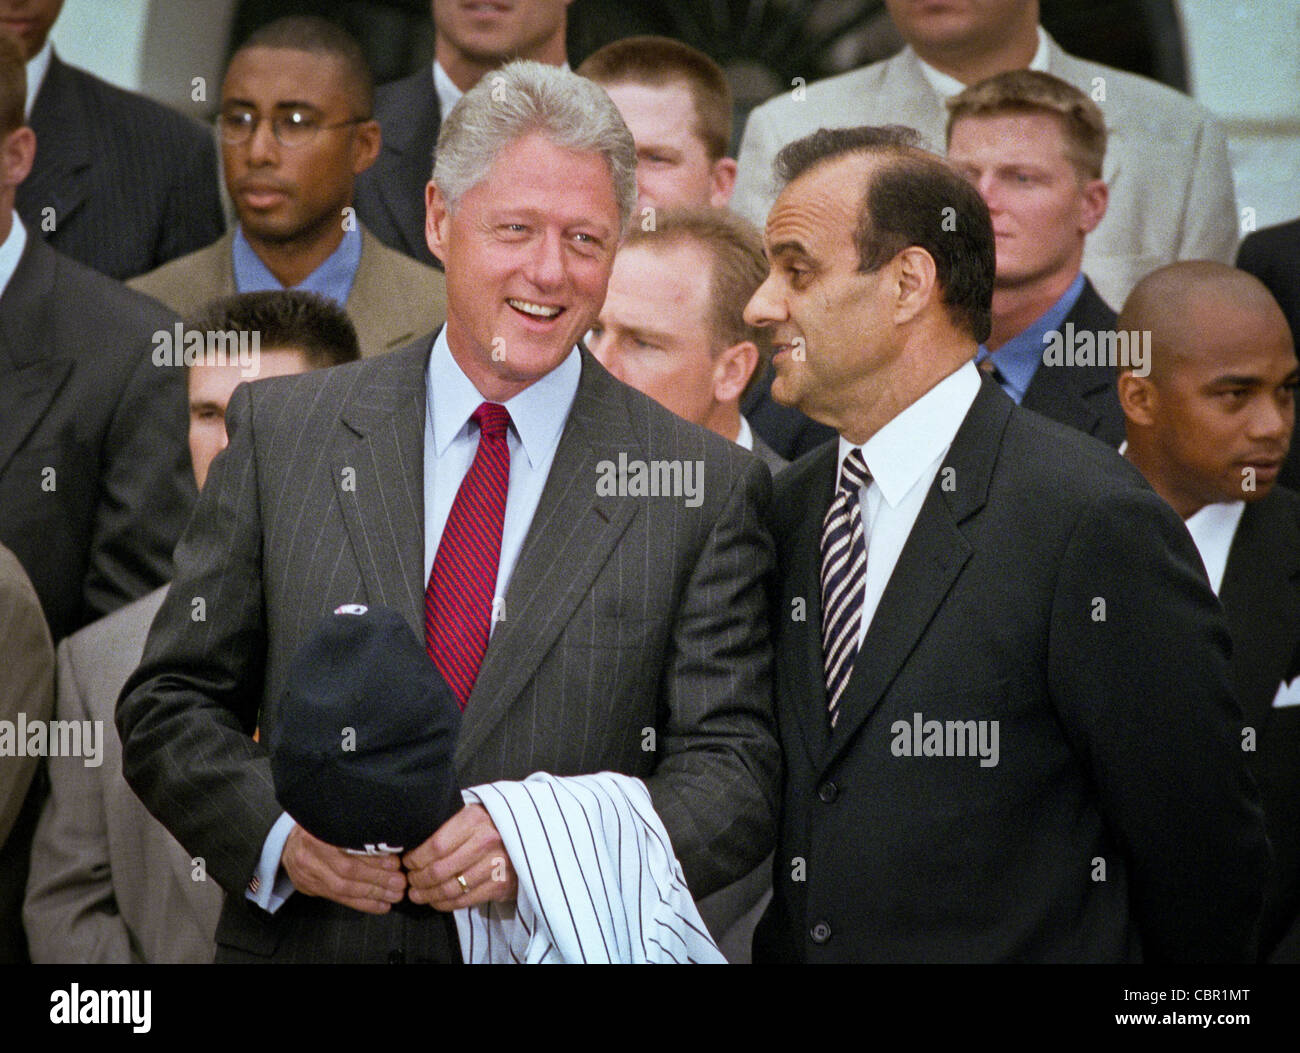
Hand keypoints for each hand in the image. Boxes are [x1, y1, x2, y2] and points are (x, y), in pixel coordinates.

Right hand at [281, 823, 406, 913]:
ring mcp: (306, 873)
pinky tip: (380, 904)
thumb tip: (391, 841)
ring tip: (394, 895)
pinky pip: (338, 899)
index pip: (348, 848)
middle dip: (377, 879)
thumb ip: (357, 828)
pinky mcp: (308, 887)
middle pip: (347, 871)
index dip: (374, 858)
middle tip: (399, 883)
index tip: (395, 863)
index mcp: (317, 831)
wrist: (290, 841)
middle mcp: (308, 853)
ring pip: (343, 889)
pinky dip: (362, 903)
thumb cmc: (320, 826)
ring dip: (372, 894)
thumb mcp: (336, 820)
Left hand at [403, 804, 516, 910]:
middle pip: (440, 869)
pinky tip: (436, 901)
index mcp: (474, 819)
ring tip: (418, 894)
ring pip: (450, 888)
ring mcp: (496, 865)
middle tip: (410, 881)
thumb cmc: (491, 825)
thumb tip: (413, 841)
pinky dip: (445, 904)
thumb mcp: (471, 814)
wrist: (531, 836)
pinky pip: (464, 900)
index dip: (416, 858)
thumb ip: (448, 825)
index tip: (408, 863)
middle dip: (419, 880)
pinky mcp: (501, 885)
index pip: (435, 845)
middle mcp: (487, 840)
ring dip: (428, 895)